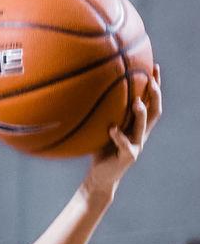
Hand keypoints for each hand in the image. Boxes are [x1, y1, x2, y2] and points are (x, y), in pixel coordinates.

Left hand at [83, 63, 161, 203]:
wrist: (99, 177)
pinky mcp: (128, 157)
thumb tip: (88, 90)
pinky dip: (118, 136)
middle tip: (151, 81)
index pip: (150, 101)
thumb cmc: (99, 150)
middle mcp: (140, 133)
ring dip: (141, 114)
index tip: (154, 66)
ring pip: (143, 127)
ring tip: (137, 102)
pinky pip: (125, 145)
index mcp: (136, 125)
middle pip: (155, 111)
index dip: (155, 85)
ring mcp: (136, 145)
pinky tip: (111, 129)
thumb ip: (103, 113)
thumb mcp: (102, 128)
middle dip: (155, 95)